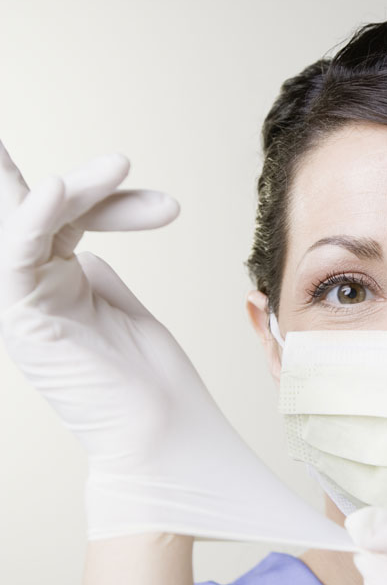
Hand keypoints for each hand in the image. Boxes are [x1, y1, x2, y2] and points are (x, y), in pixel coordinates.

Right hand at [0, 143, 351, 548]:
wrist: (164, 442)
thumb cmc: (156, 389)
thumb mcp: (128, 316)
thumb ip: (99, 278)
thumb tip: (90, 247)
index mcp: (58, 287)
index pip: (69, 217)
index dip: (110, 198)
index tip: (170, 207)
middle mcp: (35, 290)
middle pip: (26, 209)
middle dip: (18, 166)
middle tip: (56, 141)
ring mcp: (26, 304)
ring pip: (28, 219)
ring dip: (75, 187)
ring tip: (119, 164)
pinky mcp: (26, 318)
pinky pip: (19, 253)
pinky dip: (37, 218)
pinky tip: (59, 190)